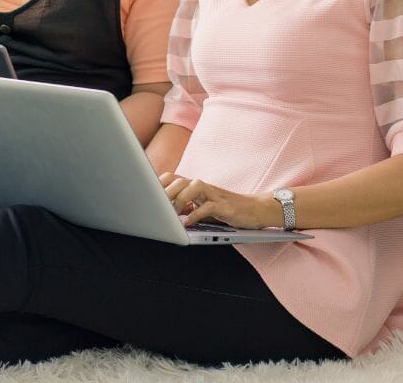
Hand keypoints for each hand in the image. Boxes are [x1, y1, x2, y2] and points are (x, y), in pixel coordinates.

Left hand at [159, 172, 274, 228]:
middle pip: (178, 180)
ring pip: (191, 187)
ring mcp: (214, 194)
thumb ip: (186, 207)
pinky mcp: (225, 206)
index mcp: (195, 186)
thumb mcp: (203, 207)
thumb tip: (164, 213)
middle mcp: (203, 186)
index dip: (157, 184)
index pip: (172, 177)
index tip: (144, 195)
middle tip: (155, 207)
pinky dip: (195, 215)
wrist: (257, 210)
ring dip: (179, 200)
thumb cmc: (227, 210)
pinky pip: (207, 206)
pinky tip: (187, 224)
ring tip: (171, 214)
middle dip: (164, 192)